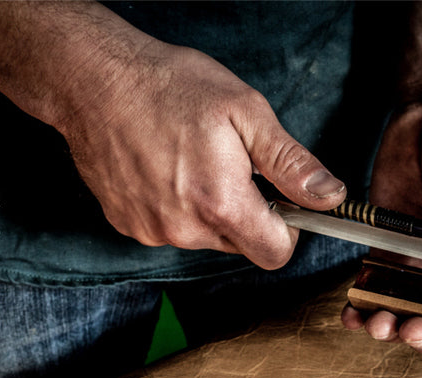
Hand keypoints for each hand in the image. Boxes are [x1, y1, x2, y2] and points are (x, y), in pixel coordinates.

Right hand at [60, 41, 346, 269]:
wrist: (92, 80)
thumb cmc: (170, 87)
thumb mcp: (245, 112)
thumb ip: (290, 164)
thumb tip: (329, 196)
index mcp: (221, 204)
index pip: (275, 254)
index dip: (286, 229)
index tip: (278, 199)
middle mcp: (185, 229)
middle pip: (239, 245)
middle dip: (245, 212)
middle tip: (229, 163)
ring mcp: (152, 231)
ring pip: (203, 236)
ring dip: (208, 208)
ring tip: (191, 160)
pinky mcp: (128, 226)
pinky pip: (169, 228)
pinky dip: (175, 206)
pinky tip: (163, 167)